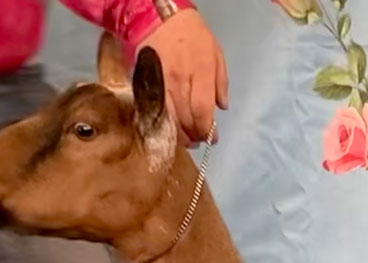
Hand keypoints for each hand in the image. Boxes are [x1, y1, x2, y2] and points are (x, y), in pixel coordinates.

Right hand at [139, 9, 228, 144]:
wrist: (157, 17)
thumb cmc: (192, 35)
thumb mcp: (216, 53)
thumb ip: (221, 82)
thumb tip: (222, 107)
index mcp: (199, 72)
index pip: (203, 110)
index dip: (208, 130)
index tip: (213, 139)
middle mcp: (178, 81)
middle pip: (186, 120)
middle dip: (195, 135)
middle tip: (200, 140)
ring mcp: (160, 84)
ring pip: (169, 120)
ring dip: (179, 135)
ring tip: (187, 139)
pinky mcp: (145, 84)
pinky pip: (155, 111)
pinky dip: (164, 124)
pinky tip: (170, 128)